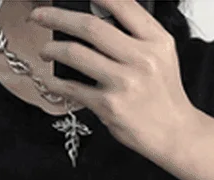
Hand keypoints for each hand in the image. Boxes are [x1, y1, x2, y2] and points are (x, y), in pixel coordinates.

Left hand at [31, 0, 197, 161]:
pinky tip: (49, 81)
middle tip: (39, 16)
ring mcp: (124, 83)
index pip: (121, 4)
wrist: (174, 133)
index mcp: (155, 41)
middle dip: (56, 16)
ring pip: (76, 54)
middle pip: (90, 26)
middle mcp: (140, 58)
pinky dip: (55, 83)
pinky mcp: (109, 106)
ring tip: (46, 50)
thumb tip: (98, 15)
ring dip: (52, 49)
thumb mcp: (161, 56)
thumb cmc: (164, 96)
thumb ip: (136, 35)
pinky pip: (73, 89)